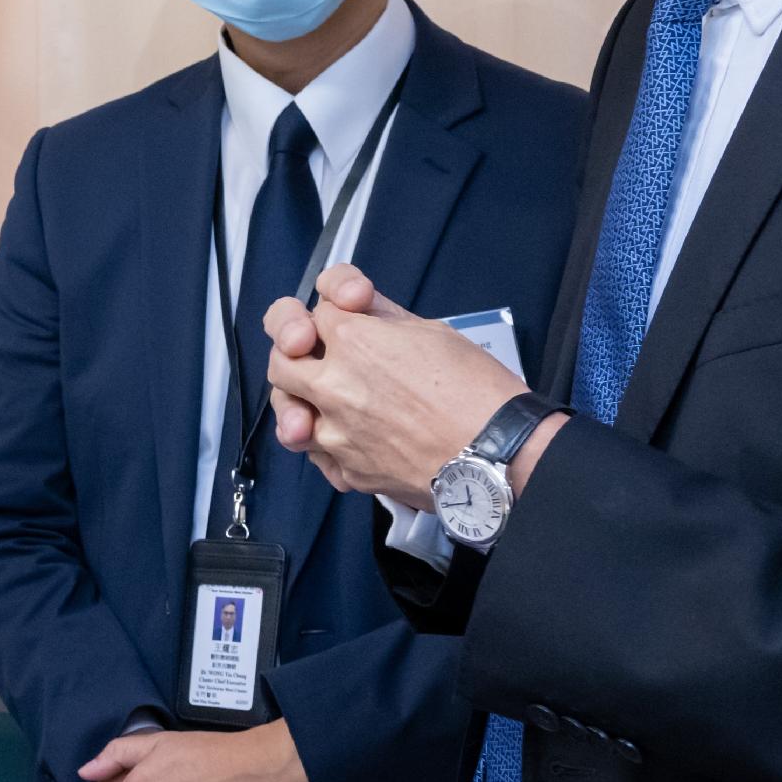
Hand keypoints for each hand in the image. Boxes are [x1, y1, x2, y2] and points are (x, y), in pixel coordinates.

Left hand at [265, 264, 559, 506]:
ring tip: (325, 401)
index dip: (333, 310)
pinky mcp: (347, 472)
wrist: (500, 456)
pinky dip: (325, 444)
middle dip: (295, 355)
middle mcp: (334, 387)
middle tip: (316, 356)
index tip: (349, 314)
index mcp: (354, 342)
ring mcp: (335, 435)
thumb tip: (356, 310)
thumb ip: (382, 318)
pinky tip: (349, 437)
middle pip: (280, 362)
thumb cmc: (479, 393)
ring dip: (301, 402)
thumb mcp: (433, 331)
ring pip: (287, 413)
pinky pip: (315, 455)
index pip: (315, 312)